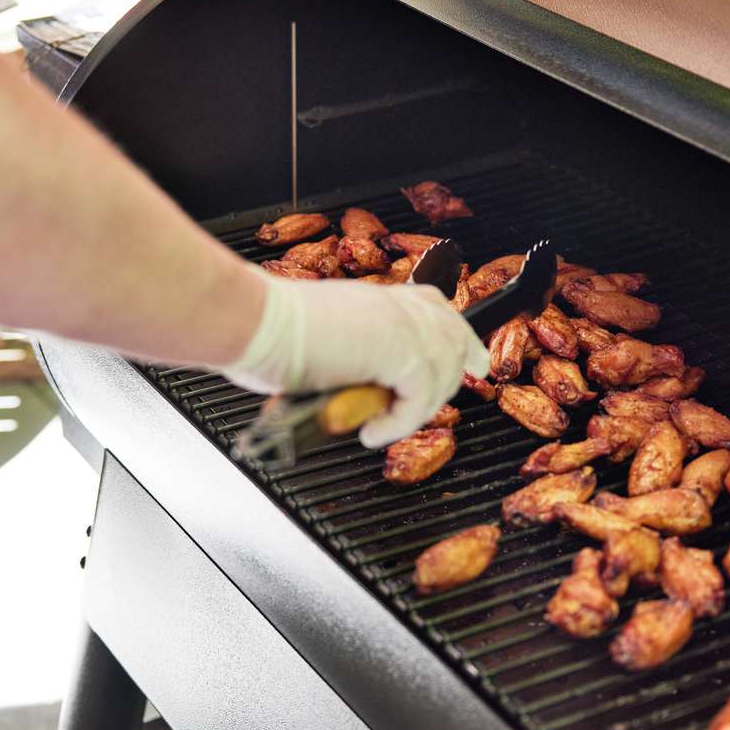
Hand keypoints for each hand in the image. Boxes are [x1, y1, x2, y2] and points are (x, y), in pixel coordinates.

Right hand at [224, 271, 490, 446]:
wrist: (255, 321)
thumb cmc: (266, 331)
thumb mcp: (319, 339)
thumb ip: (352, 358)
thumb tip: (356, 392)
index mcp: (378, 298)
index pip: (434, 308)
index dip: (459, 336)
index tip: (474, 360)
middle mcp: (398, 307)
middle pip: (454, 339)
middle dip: (454, 376)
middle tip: (432, 406)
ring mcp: (403, 326)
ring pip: (441, 376)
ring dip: (414, 409)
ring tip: (379, 424)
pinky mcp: (402, 353)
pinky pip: (419, 399)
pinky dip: (398, 424)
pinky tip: (372, 431)